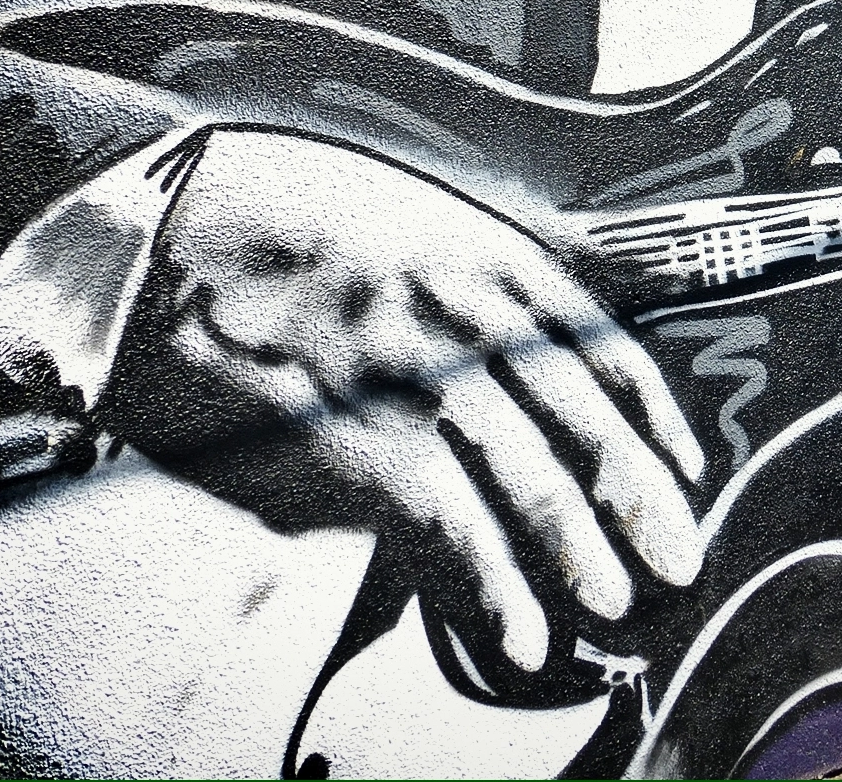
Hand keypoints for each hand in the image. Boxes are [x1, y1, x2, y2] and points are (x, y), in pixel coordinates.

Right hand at [102, 129, 706, 674]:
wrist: (161, 223)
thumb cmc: (275, 218)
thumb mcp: (405, 215)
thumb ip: (472, 284)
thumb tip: (511, 365)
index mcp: (490, 260)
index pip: (603, 349)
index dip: (652, 420)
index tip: (680, 468)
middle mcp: (473, 317)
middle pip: (585, 423)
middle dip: (640, 500)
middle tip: (675, 557)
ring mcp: (420, 379)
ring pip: (533, 479)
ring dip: (582, 551)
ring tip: (614, 600)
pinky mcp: (356, 439)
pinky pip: (450, 527)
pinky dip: (493, 586)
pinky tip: (520, 626)